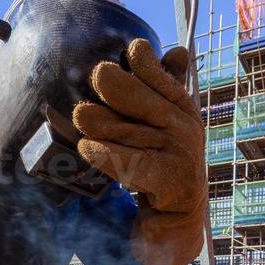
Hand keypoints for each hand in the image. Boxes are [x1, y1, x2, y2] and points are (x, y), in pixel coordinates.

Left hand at [72, 40, 205, 214]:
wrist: (181, 214)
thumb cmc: (167, 159)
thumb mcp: (172, 122)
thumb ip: (169, 87)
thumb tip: (177, 51)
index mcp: (182, 108)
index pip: (163, 79)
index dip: (147, 63)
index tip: (131, 51)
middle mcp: (182, 129)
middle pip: (144, 103)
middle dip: (119, 86)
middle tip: (98, 75)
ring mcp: (177, 156)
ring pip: (130, 133)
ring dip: (103, 123)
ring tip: (82, 115)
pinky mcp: (167, 182)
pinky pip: (131, 164)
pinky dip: (106, 155)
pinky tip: (86, 147)